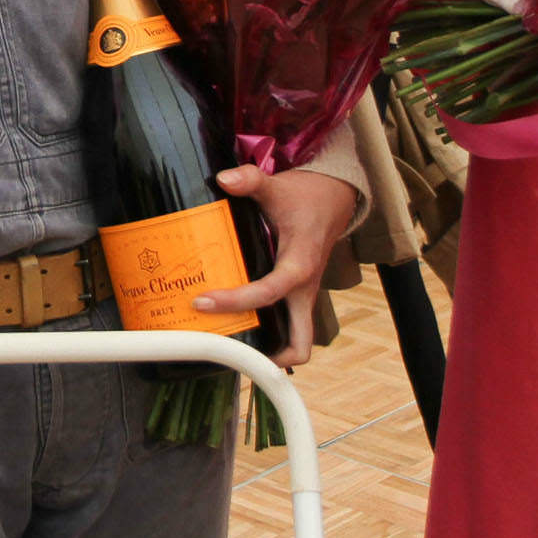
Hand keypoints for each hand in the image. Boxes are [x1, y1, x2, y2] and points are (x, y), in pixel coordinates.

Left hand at [192, 165, 354, 367]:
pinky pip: (286, 324)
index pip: (267, 292)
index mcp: (300, 265)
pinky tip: (234, 320)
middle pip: (300, 343)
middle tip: (224, 350)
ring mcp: (303, 296)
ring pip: (295, 340)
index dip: (235, 301)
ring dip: (267, 349)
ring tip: (223, 342)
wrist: (335, 198)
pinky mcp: (297, 295)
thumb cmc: (308, 196)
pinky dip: (267, 331)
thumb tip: (225, 179)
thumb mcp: (278, 186)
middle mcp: (304, 289)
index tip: (202, 301)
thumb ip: (251, 180)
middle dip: (268, 358)